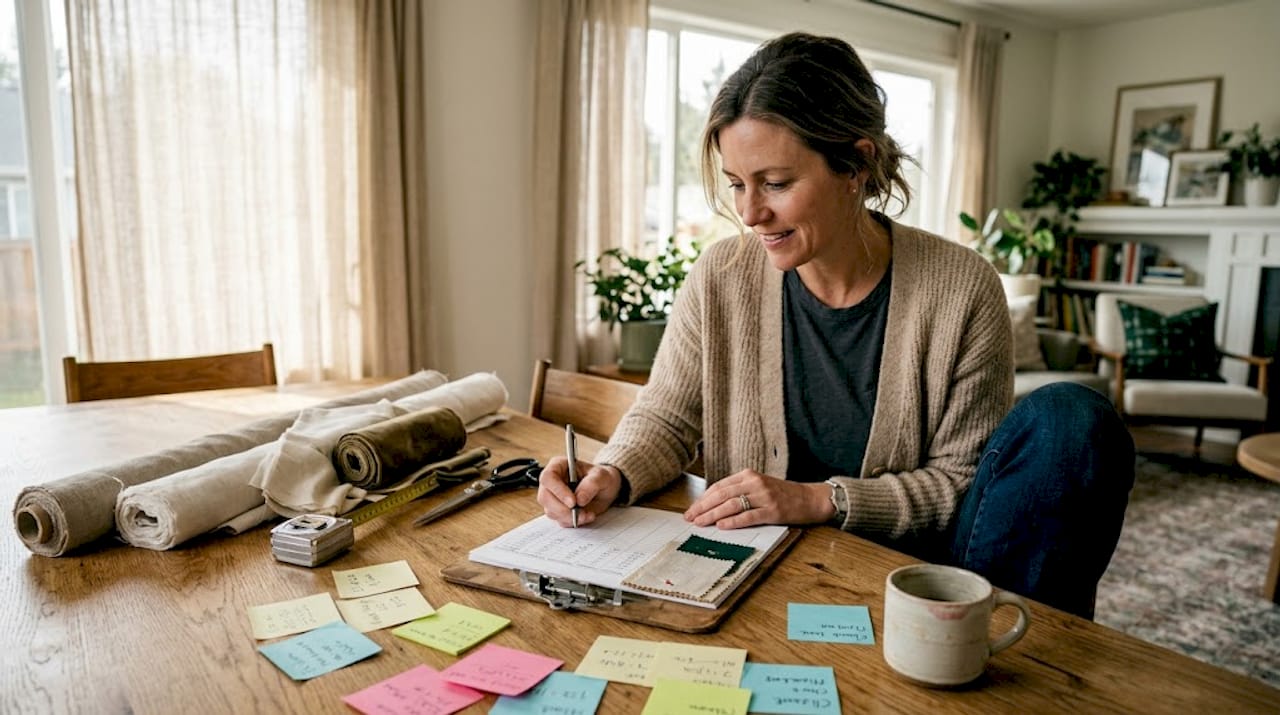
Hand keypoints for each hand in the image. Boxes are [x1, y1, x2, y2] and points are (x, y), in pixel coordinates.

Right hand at [537, 456, 623, 527]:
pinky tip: (586, 516)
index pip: (548, 477)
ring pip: (551, 511)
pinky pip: (560, 520)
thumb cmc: (601, 477)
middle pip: (545, 497)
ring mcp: (553, 497)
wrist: (605, 489)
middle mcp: (552, 482)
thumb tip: (579, 499)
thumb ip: (591, 484)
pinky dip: (573, 521)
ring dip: (569, 517)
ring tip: (587, 513)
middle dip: (562, 509)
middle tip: (580, 513)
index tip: (573, 502)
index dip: (558, 491)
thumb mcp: (601, 476)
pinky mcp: (558, 510)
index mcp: (558, 466)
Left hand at [684, 469, 834, 528]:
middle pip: (721, 495)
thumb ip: (739, 492)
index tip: (691, 509)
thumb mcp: (758, 486)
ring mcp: (764, 496)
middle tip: (690, 518)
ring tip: (700, 523)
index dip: (703, 499)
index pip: (719, 487)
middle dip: (703, 507)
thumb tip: (713, 506)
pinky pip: (749, 516)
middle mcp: (754, 483)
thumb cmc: (781, 495)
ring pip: (731, 505)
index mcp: (748, 475)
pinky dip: (733, 521)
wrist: (810, 498)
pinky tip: (722, 525)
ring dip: (713, 515)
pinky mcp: (773, 510)